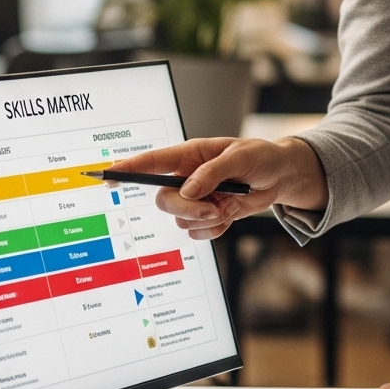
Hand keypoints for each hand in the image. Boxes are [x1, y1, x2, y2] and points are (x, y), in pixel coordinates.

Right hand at [111, 136, 326, 239]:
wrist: (281, 177)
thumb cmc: (261, 157)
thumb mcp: (240, 157)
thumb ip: (212, 173)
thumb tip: (187, 192)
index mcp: (191, 155)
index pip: (153, 162)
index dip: (129, 168)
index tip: (108, 175)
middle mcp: (188, 178)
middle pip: (164, 200)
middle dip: (186, 209)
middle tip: (213, 208)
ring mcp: (196, 199)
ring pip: (180, 220)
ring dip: (206, 218)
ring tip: (229, 205)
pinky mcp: (208, 216)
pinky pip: (198, 232)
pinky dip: (216, 229)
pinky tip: (231, 215)